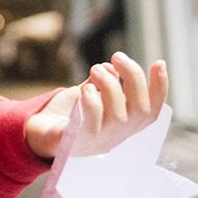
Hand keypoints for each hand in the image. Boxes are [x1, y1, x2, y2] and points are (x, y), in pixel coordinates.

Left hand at [24, 52, 168, 159]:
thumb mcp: (90, 94)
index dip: (160, 89)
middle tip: (116, 56)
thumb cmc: (68, 114)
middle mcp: (116, 136)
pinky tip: (85, 89)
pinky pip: (92, 124)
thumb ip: (103, 81)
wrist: (38, 135)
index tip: (159, 62)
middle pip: (140, 110)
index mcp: (123, 126)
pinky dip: (92, 101)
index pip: (151, 111)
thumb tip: (112, 67)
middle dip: (134, 78)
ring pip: (119, 115)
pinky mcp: (77, 141)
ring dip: (110, 84)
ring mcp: (98, 141)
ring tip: (96, 69)